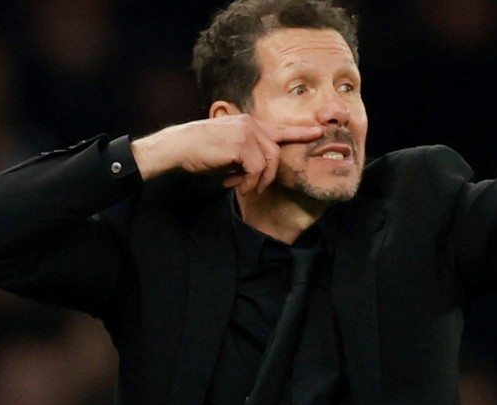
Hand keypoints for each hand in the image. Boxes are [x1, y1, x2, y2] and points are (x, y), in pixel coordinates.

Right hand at [130, 115, 323, 192]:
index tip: (319, 132)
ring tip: (240, 187)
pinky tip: (233, 185)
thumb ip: (248, 157)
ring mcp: (246, 131)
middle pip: (275, 154)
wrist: (177, 148)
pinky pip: (255, 169)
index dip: (300, 132)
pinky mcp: (241, 143)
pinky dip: (247, 182)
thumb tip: (260, 174)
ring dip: (257, 181)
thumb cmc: (201, 153)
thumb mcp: (229, 153)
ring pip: (267, 162)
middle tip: (251, 188)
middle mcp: (250, 124)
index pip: (280, 129)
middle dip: (267, 176)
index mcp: (248, 124)